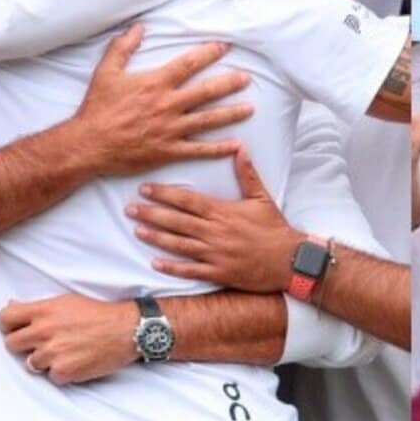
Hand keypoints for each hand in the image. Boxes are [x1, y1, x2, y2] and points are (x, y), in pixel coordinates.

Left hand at [0, 294, 141, 384]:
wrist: (129, 330)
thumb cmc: (101, 314)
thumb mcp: (68, 301)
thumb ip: (39, 308)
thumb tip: (12, 307)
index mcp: (45, 311)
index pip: (6, 319)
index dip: (8, 326)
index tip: (16, 329)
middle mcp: (45, 331)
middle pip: (12, 344)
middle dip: (24, 345)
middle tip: (42, 343)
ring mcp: (53, 353)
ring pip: (30, 363)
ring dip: (45, 360)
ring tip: (66, 352)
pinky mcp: (64, 371)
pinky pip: (51, 376)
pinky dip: (62, 372)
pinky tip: (76, 361)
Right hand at [69, 25, 250, 176]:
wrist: (88, 144)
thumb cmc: (97, 108)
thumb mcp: (106, 71)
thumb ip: (123, 47)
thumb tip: (139, 27)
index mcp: (156, 84)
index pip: (189, 64)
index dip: (209, 53)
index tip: (225, 47)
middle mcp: (168, 105)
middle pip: (207, 91)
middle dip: (230, 83)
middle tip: (247, 78)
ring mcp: (171, 129)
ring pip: (209, 120)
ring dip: (232, 113)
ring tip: (250, 108)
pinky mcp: (169, 151)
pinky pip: (199, 150)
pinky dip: (219, 148)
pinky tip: (236, 145)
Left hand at [130, 148, 299, 291]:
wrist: (290, 260)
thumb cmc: (275, 228)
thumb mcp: (262, 198)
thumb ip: (247, 174)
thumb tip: (240, 147)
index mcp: (223, 212)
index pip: (188, 200)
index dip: (164, 194)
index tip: (145, 188)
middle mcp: (215, 232)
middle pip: (177, 221)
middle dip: (151, 213)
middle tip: (129, 209)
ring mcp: (215, 254)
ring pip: (179, 244)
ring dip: (156, 237)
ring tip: (137, 230)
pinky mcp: (218, 273)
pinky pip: (190, 270)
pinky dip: (172, 267)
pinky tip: (155, 263)